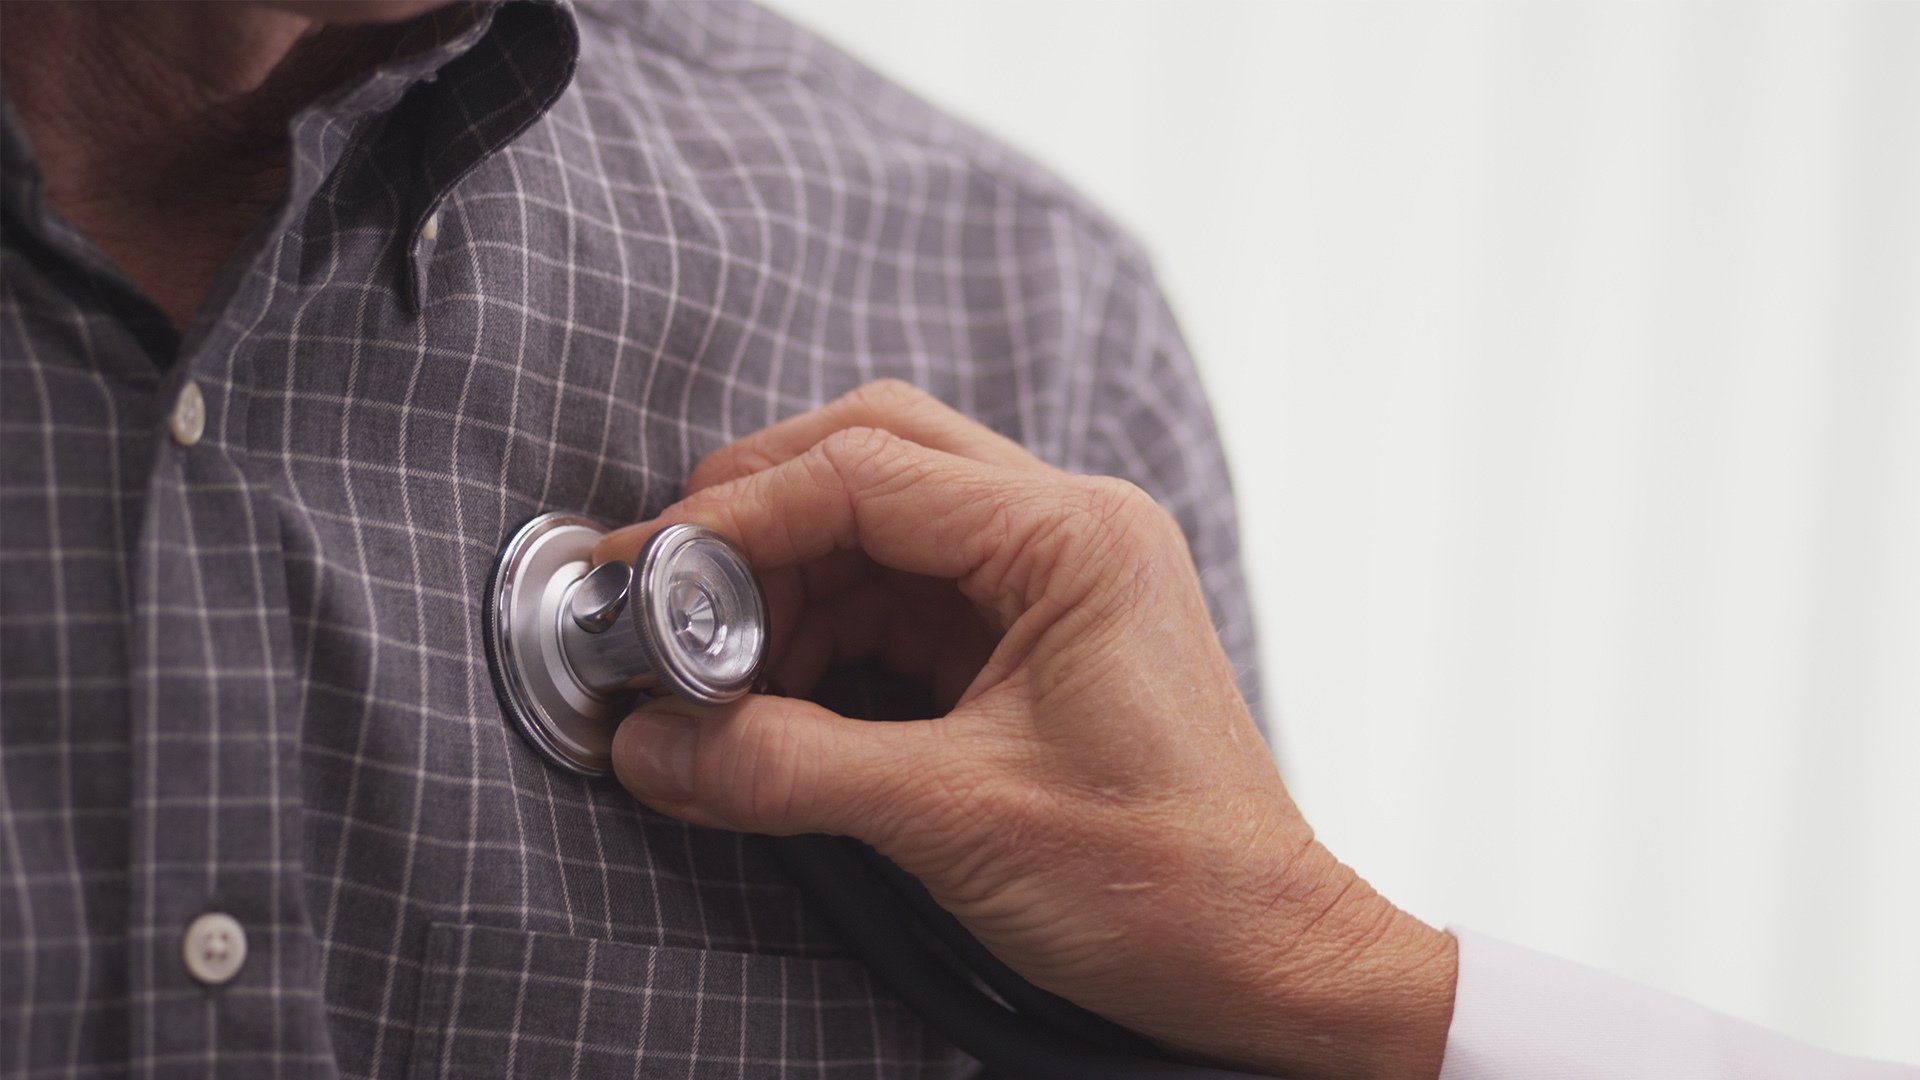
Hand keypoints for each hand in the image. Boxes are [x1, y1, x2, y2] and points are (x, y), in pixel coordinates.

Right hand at [597, 381, 1456, 1079]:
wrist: (1263, 962)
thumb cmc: (1166, 884)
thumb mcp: (956, 818)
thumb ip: (787, 770)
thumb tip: (651, 745)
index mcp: (1073, 537)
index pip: (868, 472)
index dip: (736, 516)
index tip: (642, 570)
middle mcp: (1067, 532)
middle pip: (873, 458)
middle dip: (755, 519)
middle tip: (662, 591)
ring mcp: (1050, 581)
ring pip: (880, 529)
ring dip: (783, 583)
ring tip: (707, 665)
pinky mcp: (1029, 639)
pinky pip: (900, 599)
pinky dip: (823, 632)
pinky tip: (769, 691)